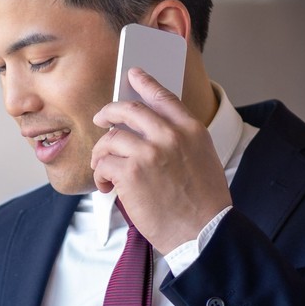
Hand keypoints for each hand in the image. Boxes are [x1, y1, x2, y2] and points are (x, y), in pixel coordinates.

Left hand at [90, 68, 231, 254]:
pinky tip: (106, 187)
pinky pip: (103, 164)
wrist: (204, 232)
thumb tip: (151, 130)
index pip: (164, 97)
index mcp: (191, 130)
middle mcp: (170, 136)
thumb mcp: (203, 159)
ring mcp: (149, 152)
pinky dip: (100, 176)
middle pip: (128, 110)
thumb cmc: (203, 203)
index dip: (145, 82)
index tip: (133, 73)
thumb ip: (180, 139)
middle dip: (108, 112)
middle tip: (100, 119)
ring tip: (104, 171)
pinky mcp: (131, 172)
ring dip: (101, 155)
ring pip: (110, 139)